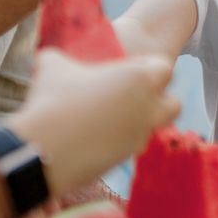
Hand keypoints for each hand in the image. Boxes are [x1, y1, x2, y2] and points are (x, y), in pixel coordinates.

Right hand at [12, 48, 180, 195]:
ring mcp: (138, 137)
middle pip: (174, 104)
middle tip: (131, 95)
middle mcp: (147, 109)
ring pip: (152, 129)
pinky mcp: (123, 160)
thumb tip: (52, 58)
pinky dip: (118, 141)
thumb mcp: (53, 65)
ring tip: (107, 117)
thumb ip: (62, 58)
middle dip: (159, 100)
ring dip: (138, 122)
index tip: (128, 69)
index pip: (165, 69)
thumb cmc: (52, 99)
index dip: (149, 68)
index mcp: (140, 79)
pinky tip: (91, 136)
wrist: (43, 150)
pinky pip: (130, 147)